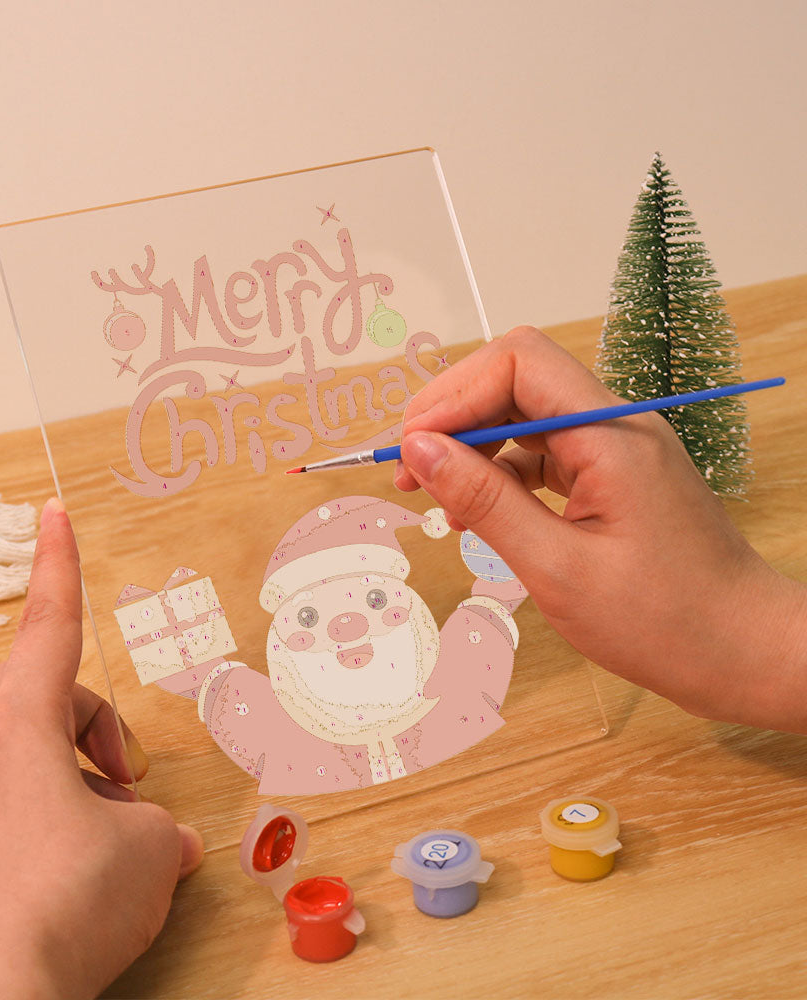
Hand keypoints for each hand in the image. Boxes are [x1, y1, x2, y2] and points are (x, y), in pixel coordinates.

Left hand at [0, 499, 203, 999]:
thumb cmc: (67, 902)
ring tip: (122, 838)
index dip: (59, 564)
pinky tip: (90, 875)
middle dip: (102, 725)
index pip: (49, 625)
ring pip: (35, 758)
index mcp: (19, 728)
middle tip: (135, 775)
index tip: (51, 513)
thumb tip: (158, 838)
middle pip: (48, 700)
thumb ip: (158, 827)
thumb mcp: (147, 852)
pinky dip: (62, 820)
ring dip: (87, 782)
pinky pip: (17, 808)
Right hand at [396, 326, 806, 731]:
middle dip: (454, 415)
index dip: (455, 396)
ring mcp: (614, 449)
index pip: (519, 363)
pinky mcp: (610, 476)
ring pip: (524, 415)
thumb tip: (420, 451)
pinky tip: (476, 513)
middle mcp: (614, 425)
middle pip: (516, 378)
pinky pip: (541, 453)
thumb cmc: (664, 622)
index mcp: (610, 434)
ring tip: (434, 496)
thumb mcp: (557, 567)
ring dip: (471, 445)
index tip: (413, 449)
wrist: (744, 652)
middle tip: (408, 470)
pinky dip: (499, 473)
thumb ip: (486, 501)